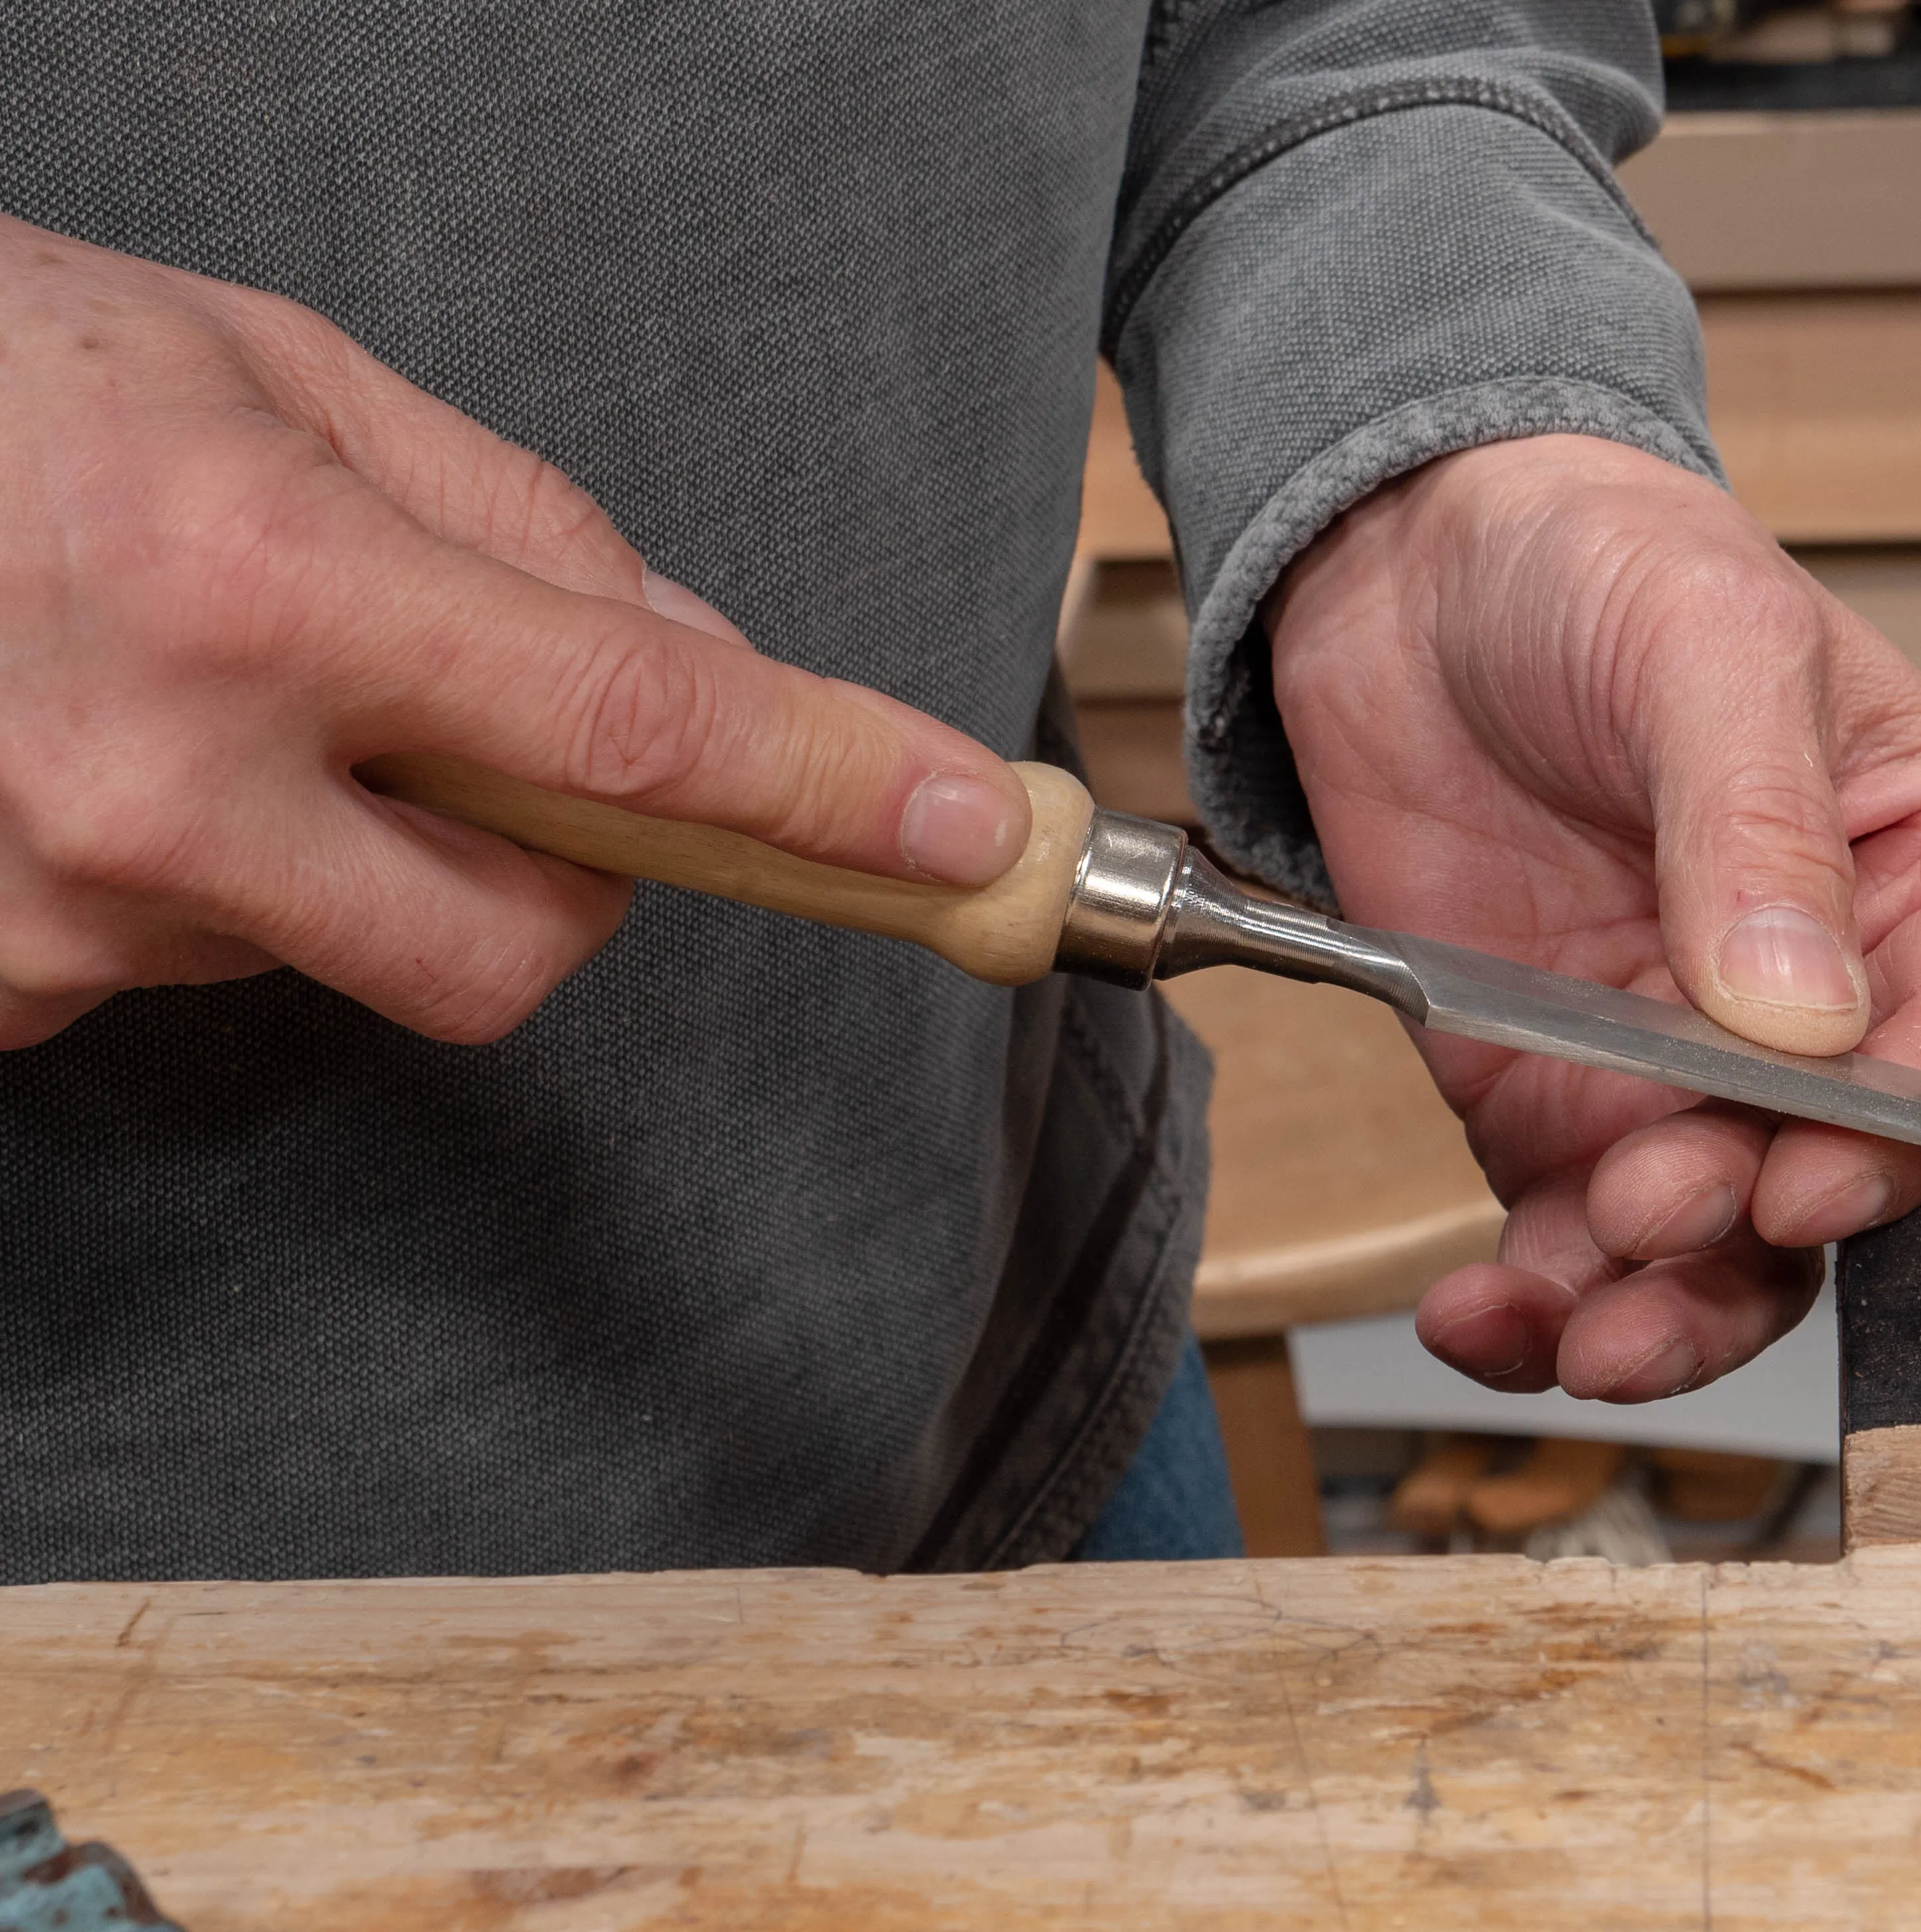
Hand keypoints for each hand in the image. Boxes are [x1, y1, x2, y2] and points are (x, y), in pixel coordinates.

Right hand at [0, 216, 1030, 1048]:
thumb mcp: (270, 373)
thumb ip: (509, 527)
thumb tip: (690, 658)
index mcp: (259, 586)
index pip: (629, 733)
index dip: (820, 786)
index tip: (953, 827)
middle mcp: (157, 780)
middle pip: (517, 942)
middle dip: (564, 874)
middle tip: (489, 743)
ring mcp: (53, 911)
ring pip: (340, 947)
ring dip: (337, 844)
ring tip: (189, 681)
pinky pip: (189, 965)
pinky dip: (197, 875)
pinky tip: (85, 747)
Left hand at [1268, 435, 1920, 1400]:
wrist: (1406, 557)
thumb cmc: (1602, 559)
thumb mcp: (1706, 642)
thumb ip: (1758, 825)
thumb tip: (1806, 1012)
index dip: (1903, 1134)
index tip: (1809, 1176)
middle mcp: (1834, 1001)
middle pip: (1847, 1181)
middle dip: (1751, 1234)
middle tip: (1650, 1208)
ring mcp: (1694, 1068)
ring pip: (1722, 1252)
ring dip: (1654, 1310)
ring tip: (1568, 1317)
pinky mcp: (1565, 1104)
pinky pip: (1575, 1245)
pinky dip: (1534, 1308)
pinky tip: (1479, 1318)